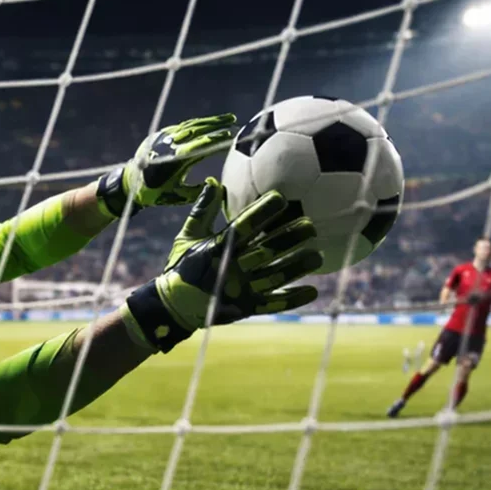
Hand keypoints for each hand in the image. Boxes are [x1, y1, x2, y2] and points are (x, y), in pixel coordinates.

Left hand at [96, 114, 235, 217]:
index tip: (230, 135)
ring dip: (209, 121)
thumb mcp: (176, 196)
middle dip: (216, 125)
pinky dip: (197, 123)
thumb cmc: (155, 193)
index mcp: (173, 160)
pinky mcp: (160, 135)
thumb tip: (216, 183)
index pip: (198, 146)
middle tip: (233, 121)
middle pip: (196, 130)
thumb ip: (196, 191)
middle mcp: (168, 146)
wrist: (130, 182)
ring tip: (228, 118)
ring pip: (190, 125)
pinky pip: (182, 126)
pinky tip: (210, 123)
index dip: (214, 140)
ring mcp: (163, 138)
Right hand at [123, 178, 322, 351]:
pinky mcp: (245, 308)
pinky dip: (293, 298)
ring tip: (317, 256)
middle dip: (288, 238)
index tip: (280, 198)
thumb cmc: (182, 266)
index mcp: (216, 249)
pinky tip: (312, 290)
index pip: (243, 227)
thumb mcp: (187, 236)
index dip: (261, 212)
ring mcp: (239, 290)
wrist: (173, 307)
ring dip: (296, 266)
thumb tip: (214, 181)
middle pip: (265, 251)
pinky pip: (273, 303)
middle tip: (311, 226)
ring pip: (273, 276)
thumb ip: (202, 210)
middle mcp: (230, 269)